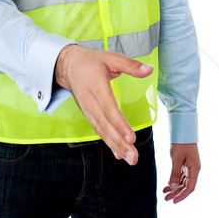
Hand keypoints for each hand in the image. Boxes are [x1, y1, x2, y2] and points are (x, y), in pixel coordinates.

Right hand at [54, 44, 153, 165]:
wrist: (69, 66)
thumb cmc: (92, 62)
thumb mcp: (111, 58)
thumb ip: (130, 65)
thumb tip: (149, 70)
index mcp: (96, 85)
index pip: (108, 107)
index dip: (119, 124)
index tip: (131, 137)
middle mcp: (90, 100)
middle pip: (105, 124)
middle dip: (119, 142)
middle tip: (133, 156)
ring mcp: (88, 109)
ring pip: (102, 130)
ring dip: (115, 146)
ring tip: (130, 159)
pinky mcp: (89, 114)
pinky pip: (99, 130)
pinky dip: (108, 143)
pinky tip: (119, 154)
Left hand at [163, 143, 200, 203]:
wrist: (183, 131)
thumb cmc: (181, 143)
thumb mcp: (176, 159)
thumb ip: (175, 173)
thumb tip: (173, 188)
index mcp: (194, 169)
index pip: (190, 187)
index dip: (182, 195)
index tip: (174, 201)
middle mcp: (193, 170)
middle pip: (186, 186)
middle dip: (176, 193)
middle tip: (166, 199)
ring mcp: (190, 167)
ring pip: (183, 181)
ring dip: (174, 187)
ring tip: (165, 193)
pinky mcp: (185, 164)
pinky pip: (181, 175)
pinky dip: (174, 180)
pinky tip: (167, 184)